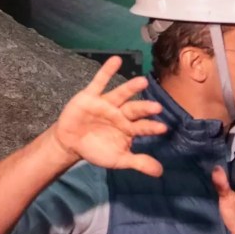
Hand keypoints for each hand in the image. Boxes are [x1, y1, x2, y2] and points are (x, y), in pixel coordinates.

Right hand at [50, 56, 166, 175]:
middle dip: (144, 108)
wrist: (71, 143)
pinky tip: (116, 60)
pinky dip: (106, 71)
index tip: (163, 128)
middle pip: (134, 110)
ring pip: (121, 94)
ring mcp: (107, 103)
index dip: (151, 128)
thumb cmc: (98, 149)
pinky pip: (99, 82)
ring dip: (130, 88)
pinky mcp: (91, 96)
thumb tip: (160, 173)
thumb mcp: (118, 159)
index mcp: (129, 128)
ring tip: (142, 81)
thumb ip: (138, 162)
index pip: (142, 127)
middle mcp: (121, 113)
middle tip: (157, 107)